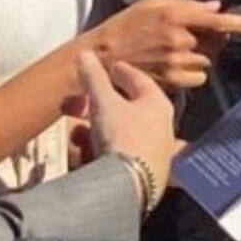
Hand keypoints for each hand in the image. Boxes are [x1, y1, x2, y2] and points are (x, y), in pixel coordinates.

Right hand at [77, 50, 175, 199]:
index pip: (139, 80)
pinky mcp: (147, 178)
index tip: (110, 67)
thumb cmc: (121, 135)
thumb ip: (93, 77)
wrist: (129, 187)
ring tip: (77, 131)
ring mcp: (156, 154)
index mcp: (158, 104)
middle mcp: (163, 128)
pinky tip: (85, 152)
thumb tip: (85, 54)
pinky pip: (122, 155)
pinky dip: (103, 150)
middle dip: (101, 104)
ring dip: (98, 129)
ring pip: (123, 133)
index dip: (122, 72)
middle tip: (81, 101)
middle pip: (129, 108)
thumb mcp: (102, 101)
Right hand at [87, 0, 240, 89]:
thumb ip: (186, 4)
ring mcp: (177, 64)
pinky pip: (198, 79)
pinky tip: (172, 66)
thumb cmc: (124, 26)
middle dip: (212, 38)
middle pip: (217, 42)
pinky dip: (192, 73)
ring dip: (199, 55)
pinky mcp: (173, 82)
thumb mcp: (151, 3)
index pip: (219, 20)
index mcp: (176, 16)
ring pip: (207, 61)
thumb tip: (215, 8)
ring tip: (173, 51)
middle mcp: (180, 40)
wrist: (101, 56)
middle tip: (190, 34)